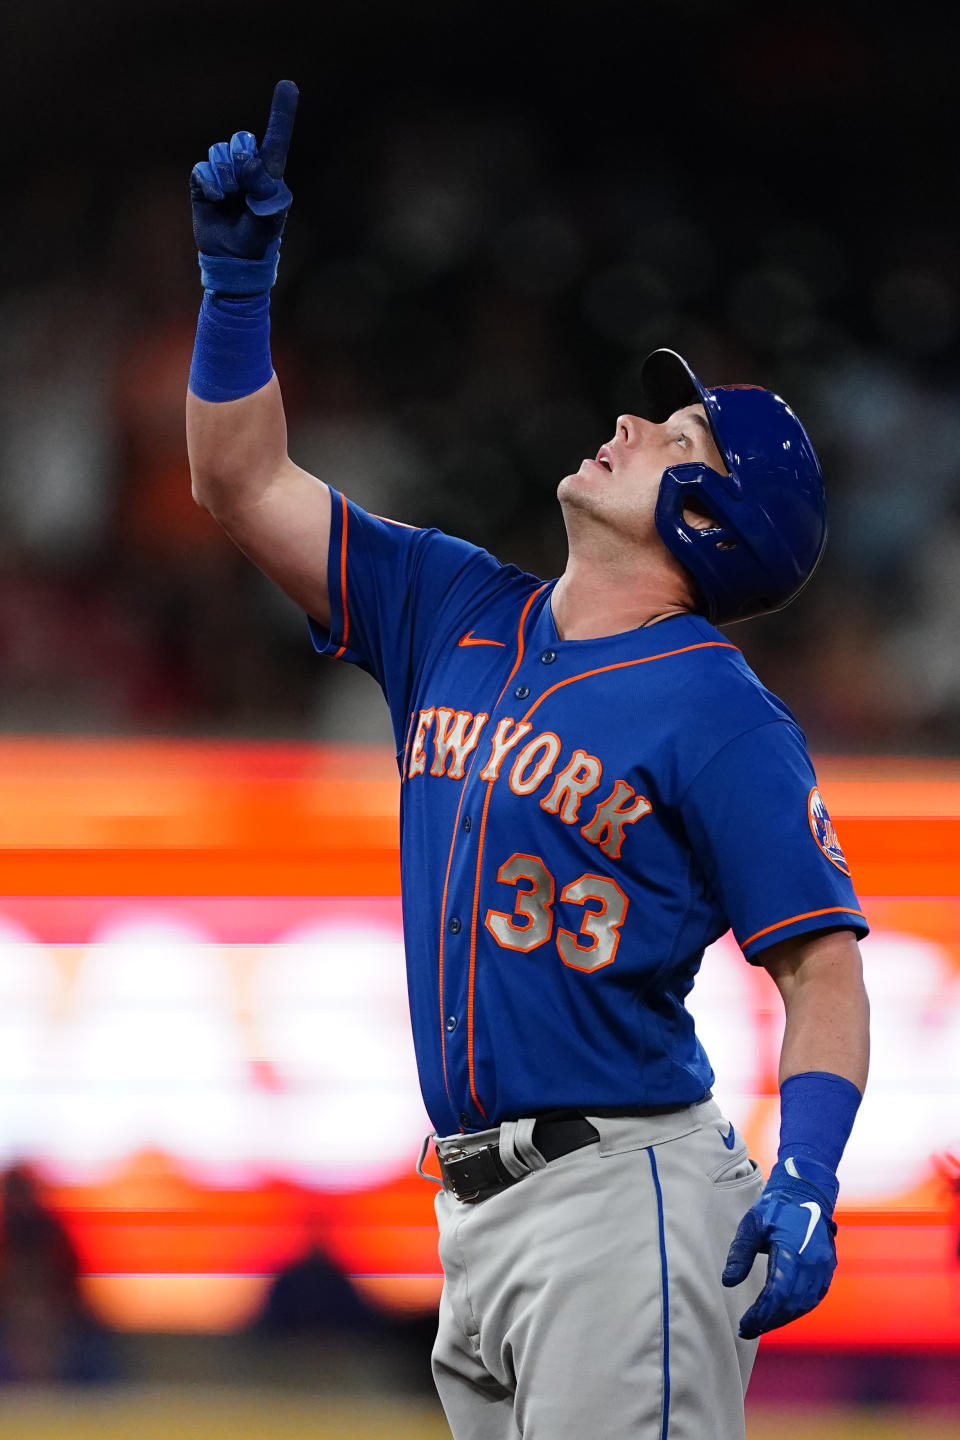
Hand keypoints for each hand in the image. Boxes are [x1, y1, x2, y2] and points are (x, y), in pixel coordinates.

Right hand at [190, 79, 298, 259]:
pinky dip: (209, 181)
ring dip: (225, 175)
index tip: (288, 85)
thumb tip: (249, 162)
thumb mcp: (270, 216)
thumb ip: (265, 188)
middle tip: (244, 185)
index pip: (275, 138)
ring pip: (220, 152)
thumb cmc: (258, 239)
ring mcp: (223, 174)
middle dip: (241, 158)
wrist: (234, 259)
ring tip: (230, 197)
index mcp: (268, 172)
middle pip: (241, 139)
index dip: (282, 112)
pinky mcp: (202, 183)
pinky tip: (215, 198)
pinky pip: (201, 167)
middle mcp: (245, 168)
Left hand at [722, 1156, 838, 1339]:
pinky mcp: (827, 1269)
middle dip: (769, 1320)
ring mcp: (823, 1267)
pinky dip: (796, 1308)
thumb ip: (740, 1253)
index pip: (777, 1293)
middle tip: (747, 1329)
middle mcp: (813, 1263)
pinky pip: (813, 1297)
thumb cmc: (775, 1208)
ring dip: (782, 1317)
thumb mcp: (752, 1224)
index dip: (761, 1313)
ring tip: (760, 1324)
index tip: (744, 1324)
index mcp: (793, 1251)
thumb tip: (728, 1281)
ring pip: (804, 1304)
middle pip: (791, 1304)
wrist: (806, 1191)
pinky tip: (781, 1313)